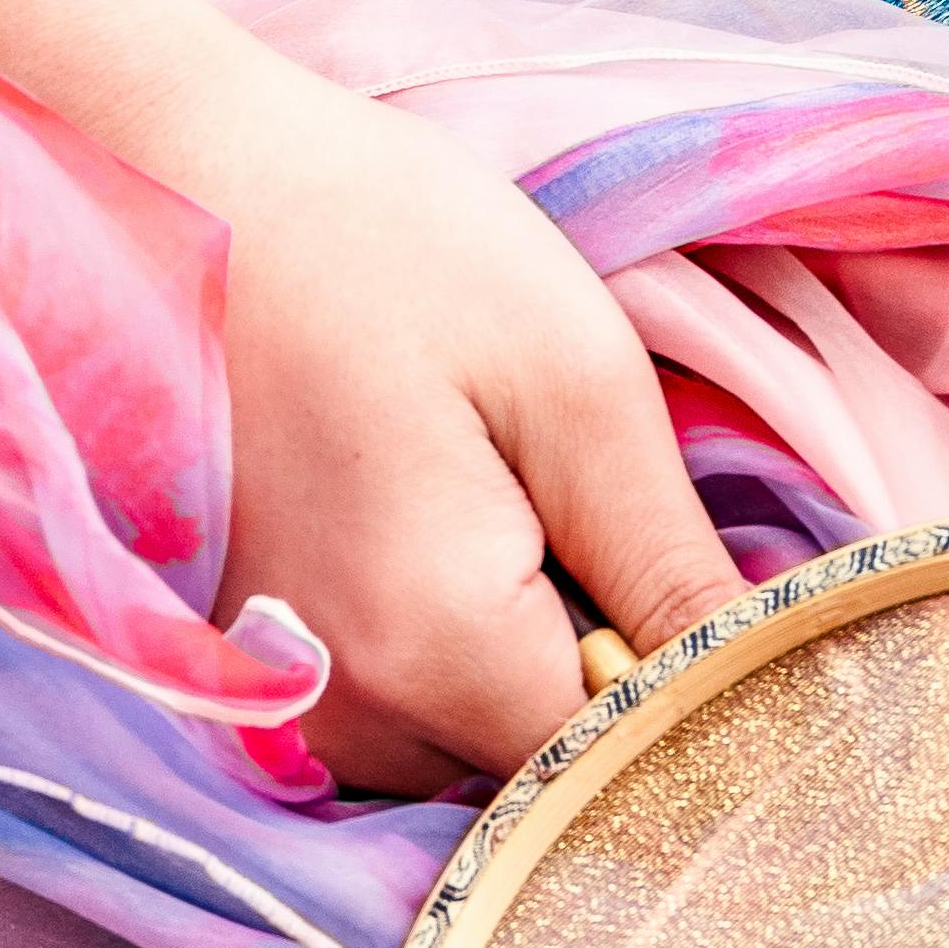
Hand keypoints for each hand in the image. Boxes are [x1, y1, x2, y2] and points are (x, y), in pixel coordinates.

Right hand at [139, 41, 742, 793]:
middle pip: (540, 766)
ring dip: (524, 646)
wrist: (172, 181)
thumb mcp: (572, 381)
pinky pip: (395, 701)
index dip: (695, 693)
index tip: (715, 588)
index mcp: (432, 655)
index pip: (620, 764)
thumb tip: (776, 697)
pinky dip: (447, 633)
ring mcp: (276, 699)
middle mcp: (336, 720)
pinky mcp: (247, 664)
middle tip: (596, 498)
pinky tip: (436, 503)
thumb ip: (667, 565)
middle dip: (606, 662)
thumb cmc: (384, 244)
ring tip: (501, 481)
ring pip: (467, 739)